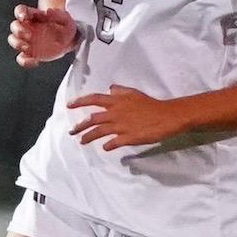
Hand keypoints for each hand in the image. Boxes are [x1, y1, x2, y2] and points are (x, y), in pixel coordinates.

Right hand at [8, 5, 77, 67]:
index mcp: (33, 16)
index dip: (19, 13)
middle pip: (14, 26)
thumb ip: (57, 14)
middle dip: (18, 31)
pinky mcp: (29, 53)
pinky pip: (21, 58)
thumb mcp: (65, 18)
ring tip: (28, 48)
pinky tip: (35, 61)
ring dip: (17, 44)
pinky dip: (24, 61)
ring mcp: (26, 41)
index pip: (20, 10)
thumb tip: (48, 12)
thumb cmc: (64, 26)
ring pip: (13, 40)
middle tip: (29, 35)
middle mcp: (27, 27)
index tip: (23, 17)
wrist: (69, 40)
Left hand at [67, 85, 185, 149]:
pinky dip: (107, 146)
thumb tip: (109, 88)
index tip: (69, 105)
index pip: (94, 99)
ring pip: (99, 132)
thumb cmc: (151, 104)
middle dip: (79, 125)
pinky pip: (113, 143)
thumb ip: (120, 91)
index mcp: (116, 101)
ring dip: (88, 137)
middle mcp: (115, 113)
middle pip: (92, 119)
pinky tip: (105, 148)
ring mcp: (121, 126)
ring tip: (82, 141)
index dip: (80, 101)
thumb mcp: (134, 93)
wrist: (167, 116)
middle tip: (71, 131)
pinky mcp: (128, 138)